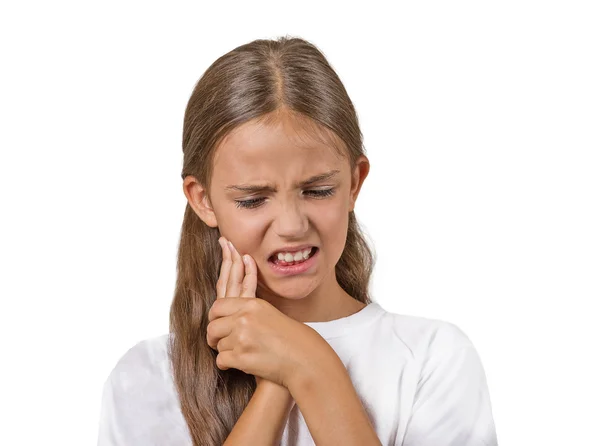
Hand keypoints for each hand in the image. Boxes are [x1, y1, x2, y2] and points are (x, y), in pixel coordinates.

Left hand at [207, 236, 329, 388]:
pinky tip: (234, 364)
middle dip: (213, 337)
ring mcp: (242, 338)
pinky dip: (225, 364)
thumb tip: (227, 316)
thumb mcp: (270, 314)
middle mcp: (245, 318)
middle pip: (213, 327)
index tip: (216, 324)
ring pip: (218, 345)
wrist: (304, 359)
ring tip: (237, 354)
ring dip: (225, 351)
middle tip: (217, 342)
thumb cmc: (291, 338)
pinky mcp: (242, 358)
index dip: (213, 317)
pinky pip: (221, 360)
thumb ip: (248, 311)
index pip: (218, 306)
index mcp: (252, 304)